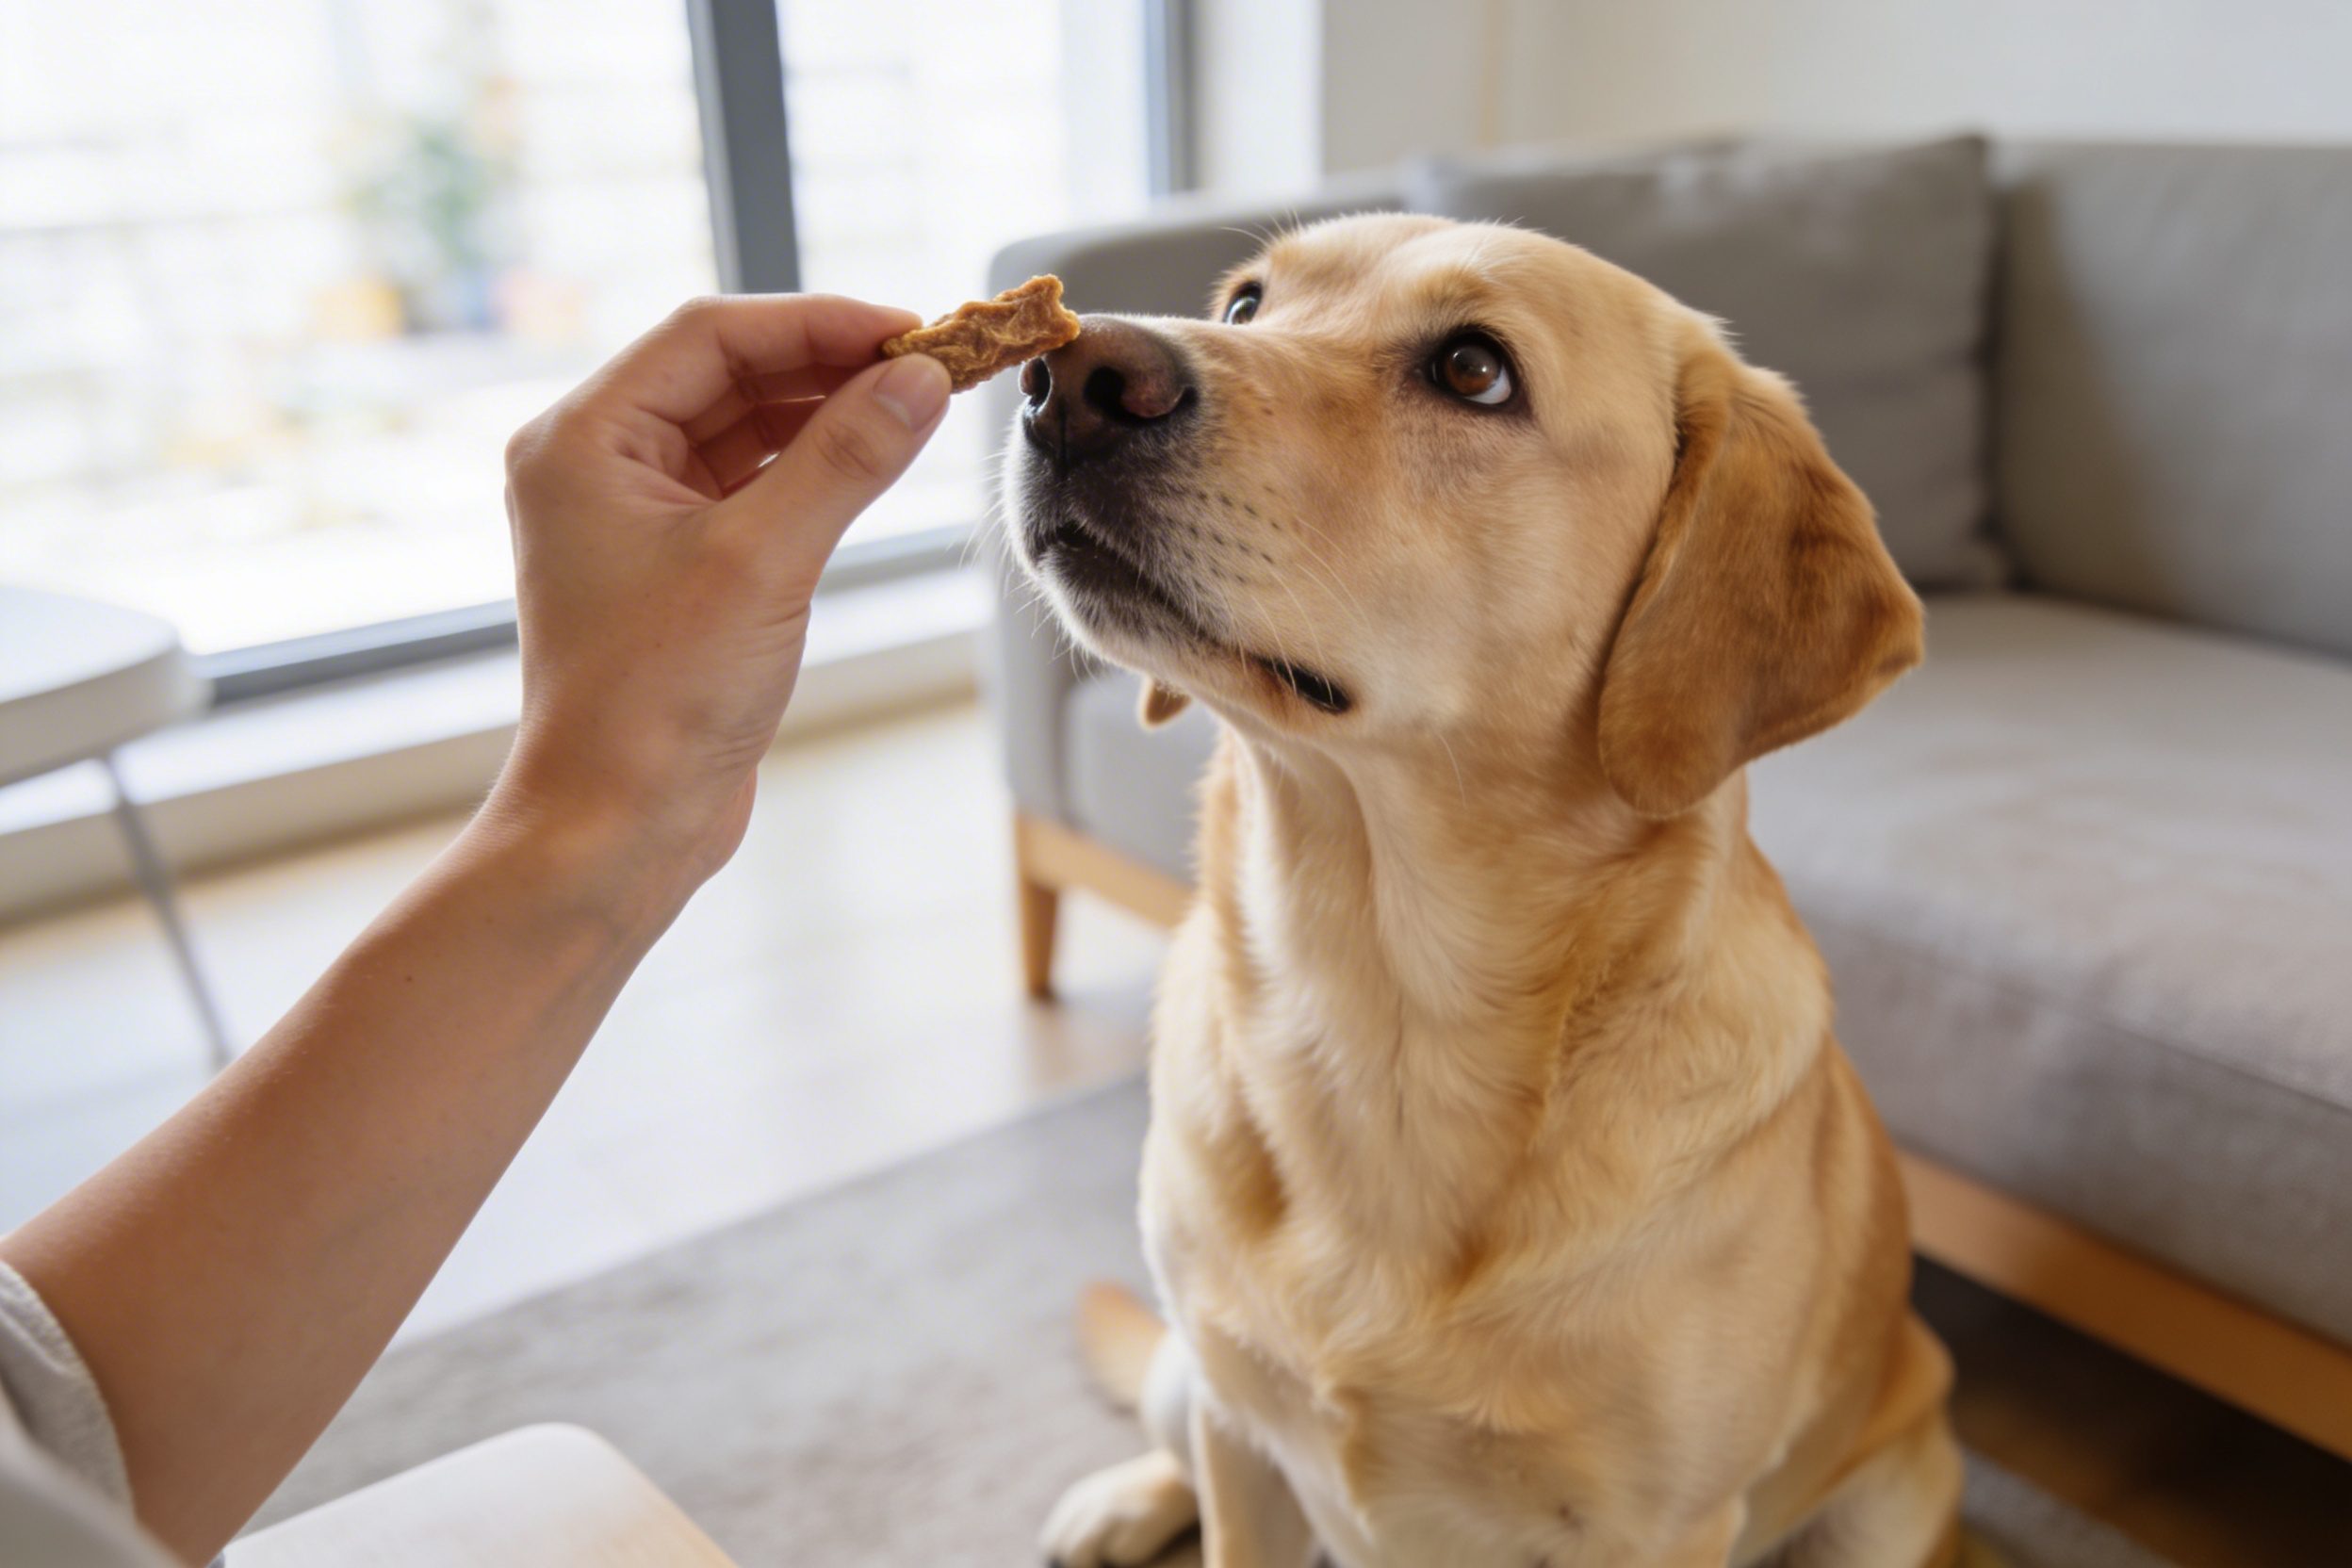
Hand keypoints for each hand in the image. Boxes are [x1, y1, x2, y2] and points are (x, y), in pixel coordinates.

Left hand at [489, 294, 950, 896]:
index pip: (711, 335)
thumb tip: (922, 379)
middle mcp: (597, 463)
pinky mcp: (674, 565)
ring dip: (828, 416)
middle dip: (830, 366)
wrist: (620, 824)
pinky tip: (875, 464)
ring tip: (917, 409)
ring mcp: (633, 515)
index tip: (911, 331)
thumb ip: (847, 459)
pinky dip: (813, 470)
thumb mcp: (766, 562)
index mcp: (584, 439)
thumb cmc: (659, 700)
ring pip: (744, 427)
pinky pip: (750, 485)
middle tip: (930, 367)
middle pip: (728, 373)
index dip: (817, 323)